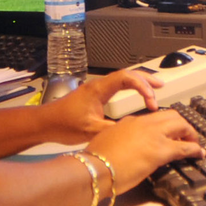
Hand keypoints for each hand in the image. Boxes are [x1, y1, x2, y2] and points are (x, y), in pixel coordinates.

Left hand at [39, 70, 162, 143]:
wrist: (45, 123)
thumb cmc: (63, 124)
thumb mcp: (91, 130)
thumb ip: (113, 129)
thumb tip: (133, 130)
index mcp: (98, 89)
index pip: (125, 78)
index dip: (142, 86)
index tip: (151, 100)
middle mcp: (98, 86)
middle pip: (127, 75)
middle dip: (145, 80)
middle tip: (161, 87)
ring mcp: (96, 90)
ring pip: (122, 80)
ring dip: (139, 83)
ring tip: (154, 89)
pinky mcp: (94, 96)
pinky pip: (117, 87)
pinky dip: (130, 88)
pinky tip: (135, 95)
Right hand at [85, 110, 203, 193]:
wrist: (94, 168)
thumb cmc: (95, 161)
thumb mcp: (107, 143)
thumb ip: (118, 140)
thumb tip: (124, 146)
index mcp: (129, 122)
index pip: (153, 119)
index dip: (164, 126)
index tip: (169, 133)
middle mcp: (143, 124)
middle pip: (171, 116)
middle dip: (182, 125)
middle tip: (186, 136)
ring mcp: (153, 135)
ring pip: (181, 125)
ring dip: (190, 134)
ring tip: (194, 144)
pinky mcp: (160, 151)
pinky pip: (184, 147)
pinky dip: (194, 149)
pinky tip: (199, 154)